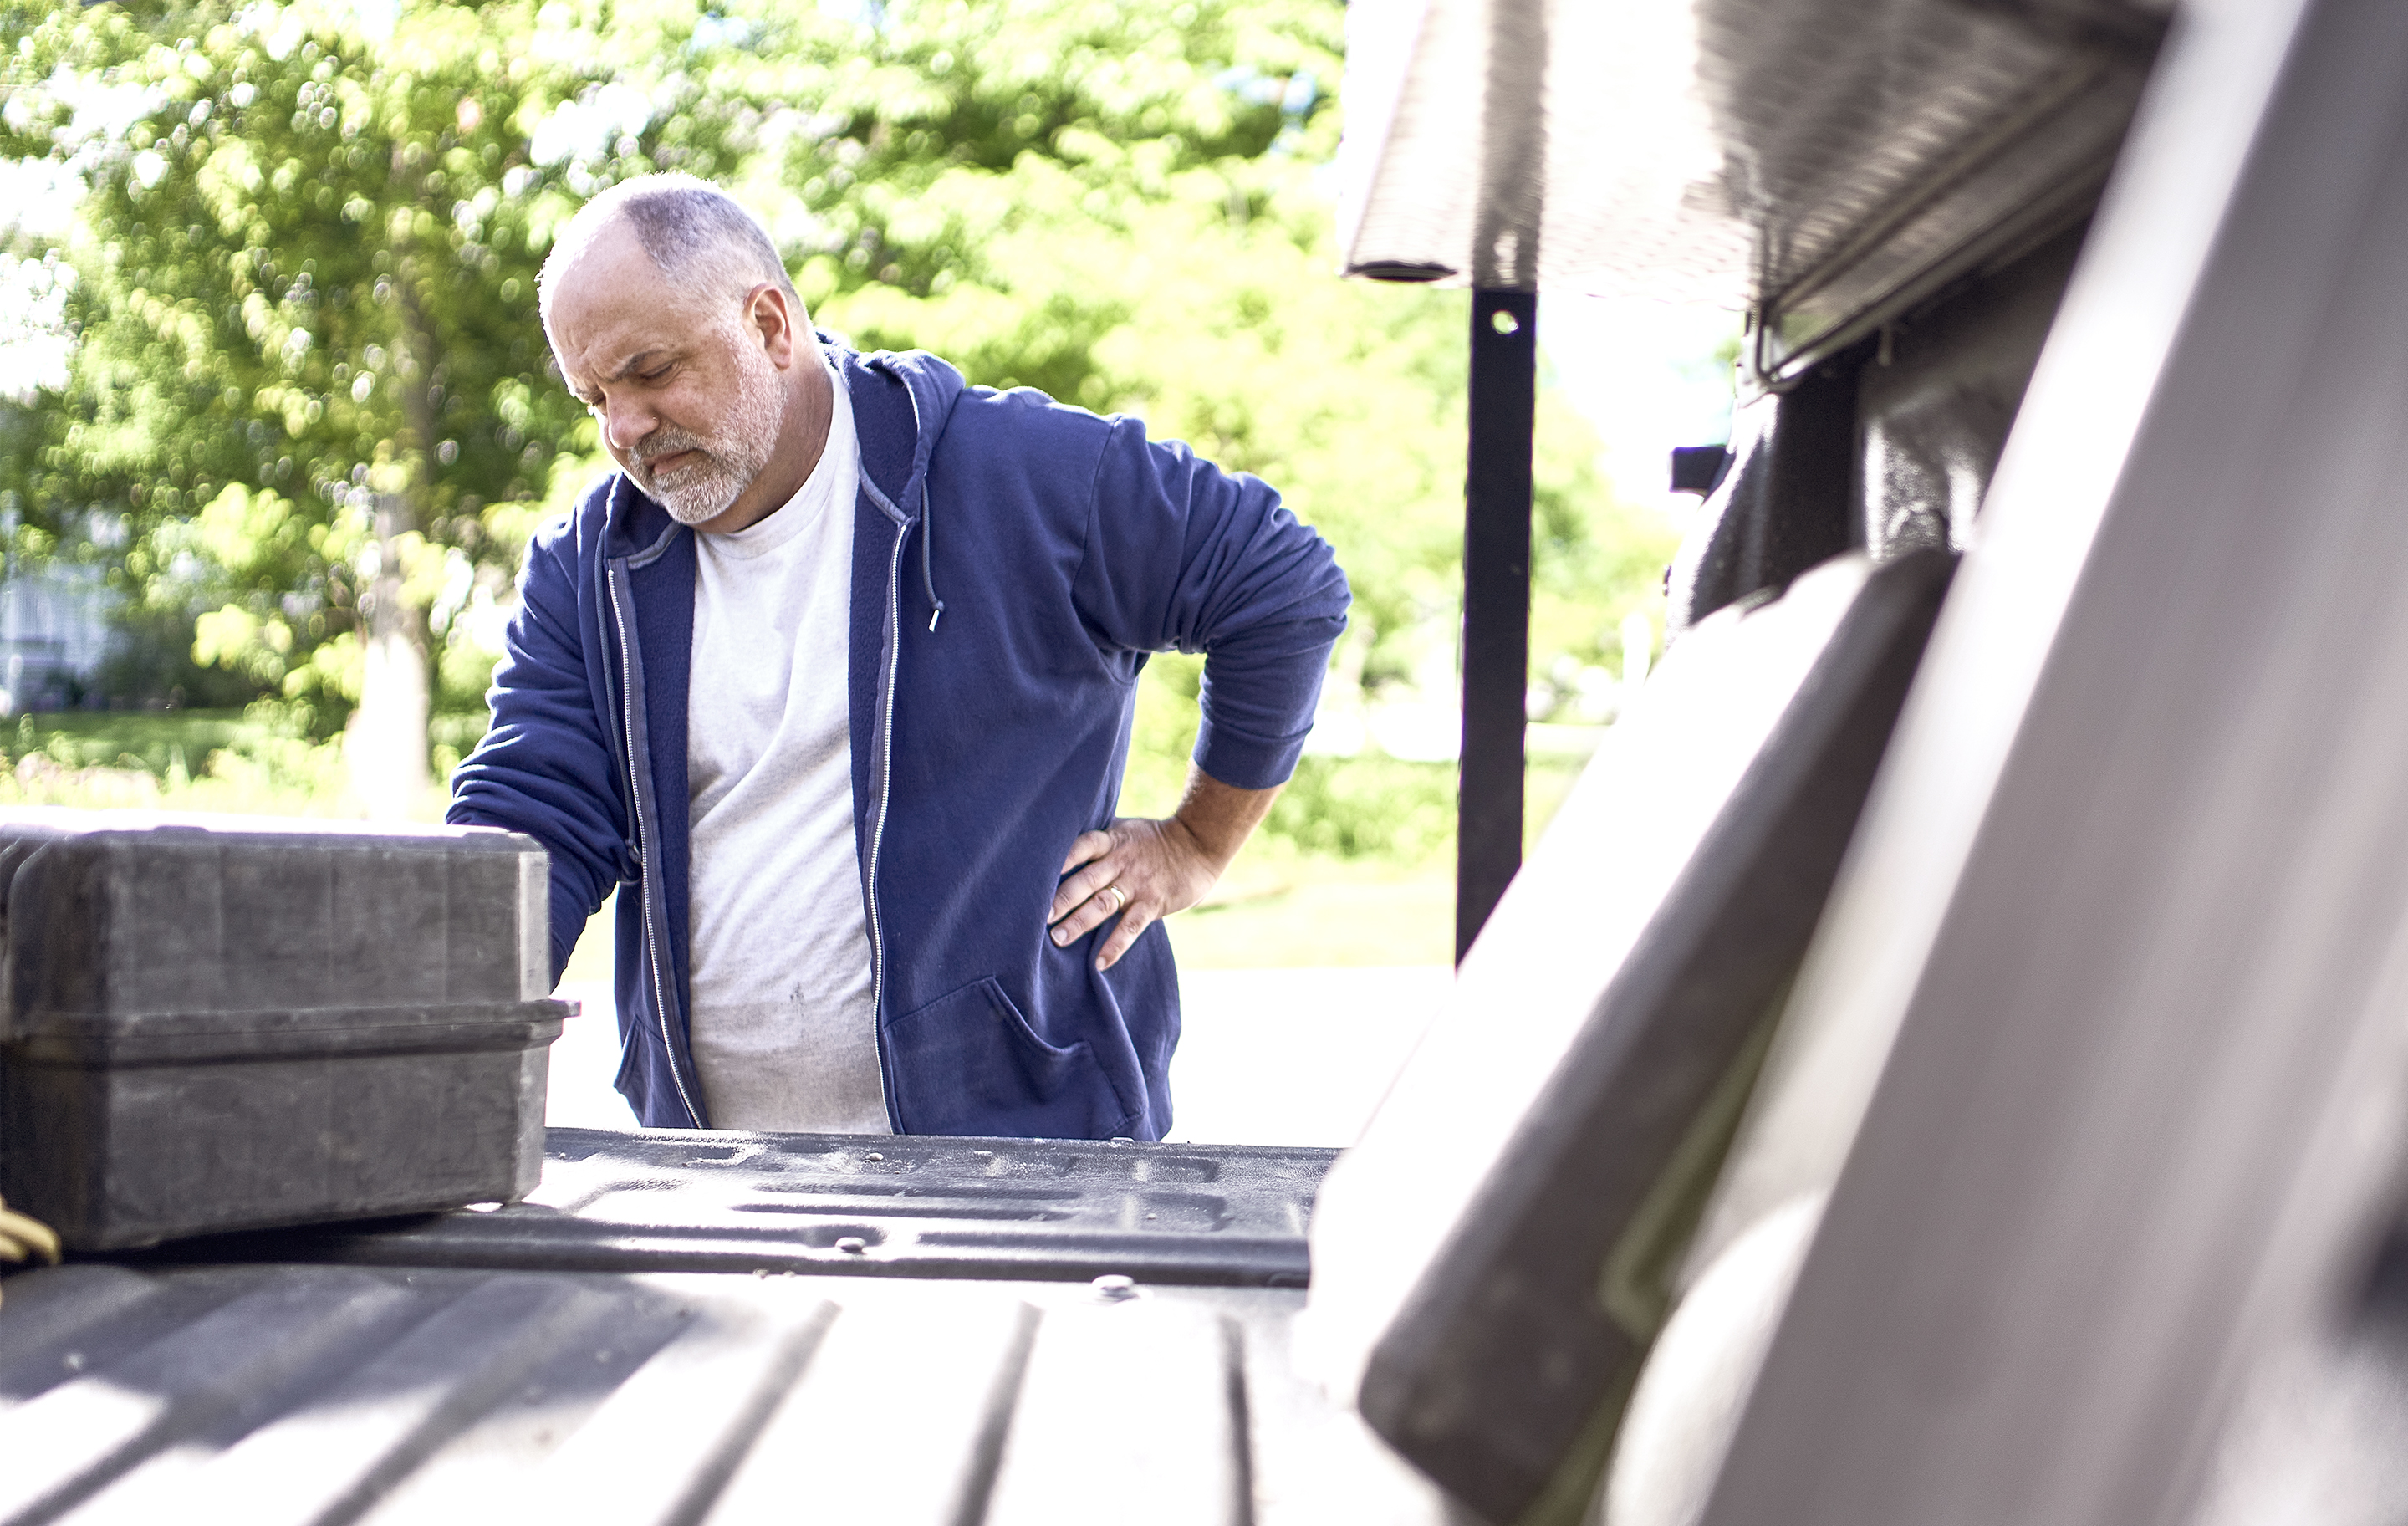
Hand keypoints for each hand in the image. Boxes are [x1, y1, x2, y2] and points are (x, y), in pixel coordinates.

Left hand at [1047, 767, 1282, 970]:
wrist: (1199, 844)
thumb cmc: (1154, 840)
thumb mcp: (1125, 830)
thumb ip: (1098, 841)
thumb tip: (1058, 848)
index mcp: (1112, 840)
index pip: (1083, 846)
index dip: (1063, 858)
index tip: (1039, 872)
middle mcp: (1122, 861)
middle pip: (1087, 880)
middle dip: (1062, 899)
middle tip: (1039, 916)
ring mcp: (1137, 884)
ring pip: (1103, 904)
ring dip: (1079, 922)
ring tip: (1058, 939)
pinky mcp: (1153, 903)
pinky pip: (1131, 927)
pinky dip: (1115, 945)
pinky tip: (1100, 963)